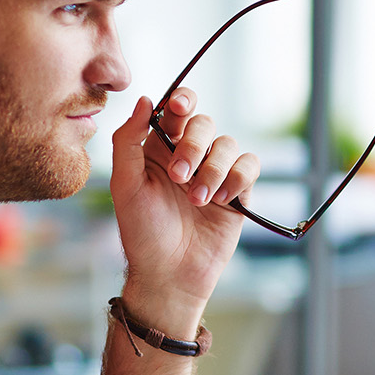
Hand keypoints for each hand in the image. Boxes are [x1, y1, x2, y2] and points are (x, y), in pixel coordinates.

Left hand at [109, 88, 259, 334]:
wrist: (170, 274)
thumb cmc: (141, 233)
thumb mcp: (124, 185)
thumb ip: (128, 140)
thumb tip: (145, 100)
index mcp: (159, 149)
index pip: (175, 110)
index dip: (181, 100)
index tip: (179, 107)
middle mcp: (188, 156)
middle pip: (204, 123)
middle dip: (193, 146)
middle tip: (179, 176)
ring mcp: (214, 173)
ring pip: (228, 144)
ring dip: (213, 170)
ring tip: (198, 200)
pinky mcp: (237, 192)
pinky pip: (249, 166)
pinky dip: (237, 178)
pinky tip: (221, 201)